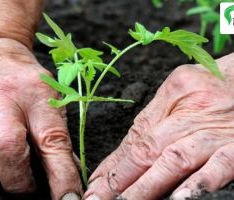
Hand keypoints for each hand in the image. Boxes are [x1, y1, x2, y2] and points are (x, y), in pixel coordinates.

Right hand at [0, 38, 80, 198]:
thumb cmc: (23, 83)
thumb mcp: (48, 100)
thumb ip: (55, 137)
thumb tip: (68, 177)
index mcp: (37, 97)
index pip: (53, 141)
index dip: (61, 175)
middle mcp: (3, 97)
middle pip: (9, 146)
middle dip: (17, 182)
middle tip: (23, 193)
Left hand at [84, 53, 233, 199]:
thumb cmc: (214, 84)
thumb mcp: (179, 88)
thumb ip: (154, 118)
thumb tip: (126, 151)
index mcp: (172, 95)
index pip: (136, 136)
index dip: (114, 163)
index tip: (96, 182)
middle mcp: (190, 114)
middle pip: (148, 149)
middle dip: (121, 179)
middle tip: (98, 198)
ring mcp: (214, 132)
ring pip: (174, 160)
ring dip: (147, 186)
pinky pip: (219, 166)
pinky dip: (198, 183)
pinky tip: (178, 199)